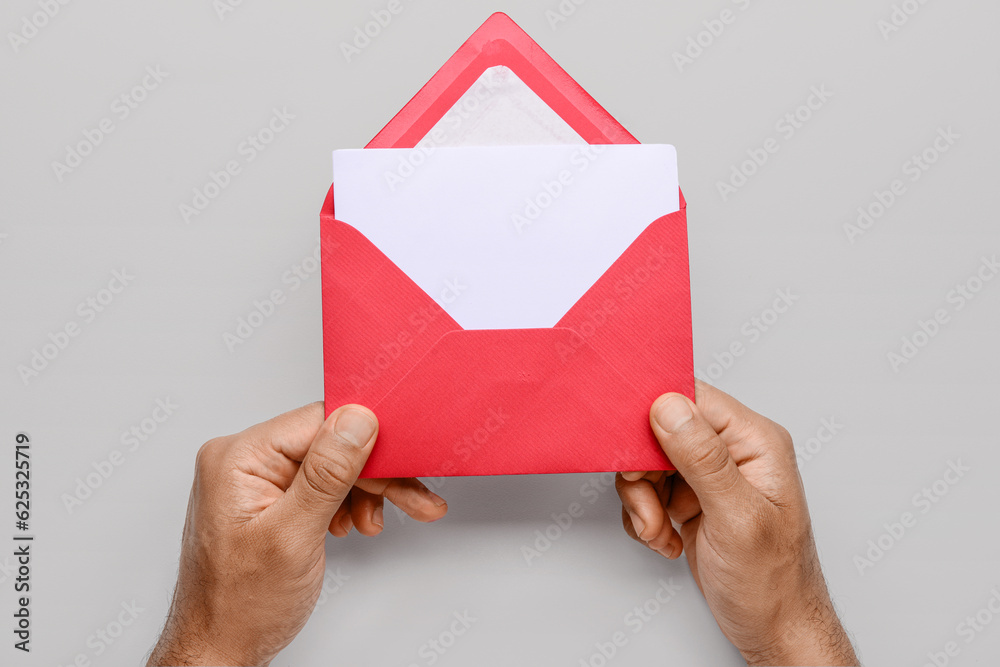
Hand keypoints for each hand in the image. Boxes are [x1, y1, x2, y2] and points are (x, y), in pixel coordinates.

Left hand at [147, 403, 446, 665]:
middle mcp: (244, 461)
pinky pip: (320, 485)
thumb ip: (326, 475)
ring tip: (378, 522)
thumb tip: (357, 421)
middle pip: (329, 445)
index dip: (366, 440)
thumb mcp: (291, 537)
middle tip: (414, 496)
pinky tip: (358, 522)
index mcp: (239, 457)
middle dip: (374, 474)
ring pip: (331, 466)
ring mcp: (256, 480)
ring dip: (365, 491)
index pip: (318, 422)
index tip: (404, 460)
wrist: (220, 650)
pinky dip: (347, 503)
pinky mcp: (271, 498)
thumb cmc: (238, 606)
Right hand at [616, 381, 857, 665]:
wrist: (775, 630)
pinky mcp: (694, 496)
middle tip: (648, 507)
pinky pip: (650, 487)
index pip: (692, 399)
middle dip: (643, 472)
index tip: (631, 447)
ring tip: (659, 531)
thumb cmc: (773, 582)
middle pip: (661, 429)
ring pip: (649, 461)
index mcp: (755, 441)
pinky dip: (645, 514)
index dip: (654, 417)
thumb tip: (669, 406)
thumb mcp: (738, 519)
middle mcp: (733, 451)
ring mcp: (712, 474)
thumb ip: (703, 459)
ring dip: (643, 500)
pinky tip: (665, 538)